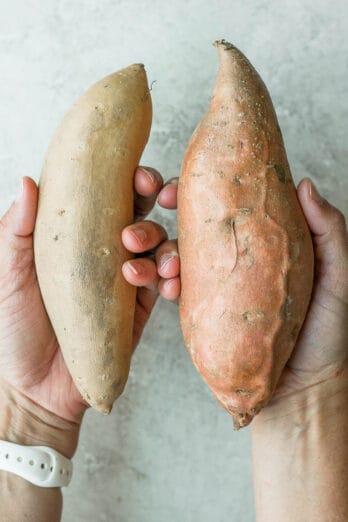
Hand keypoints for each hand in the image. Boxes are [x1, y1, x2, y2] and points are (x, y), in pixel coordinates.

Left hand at [0, 168, 173, 426]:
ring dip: (163, 243)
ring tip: (141, 264)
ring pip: (163, 243)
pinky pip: (169, 283)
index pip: (109, 195)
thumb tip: (27, 181)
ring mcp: (128, 277)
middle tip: (153, 198)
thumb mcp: (9, 274)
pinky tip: (167, 283)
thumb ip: (16, 231)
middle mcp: (107, 249)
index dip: (129, 178)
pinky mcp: (142, 305)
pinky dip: (175, 277)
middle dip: (155, 197)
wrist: (35, 385)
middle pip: (144, 210)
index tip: (137, 173)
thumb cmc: (14, 326)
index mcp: (78, 235)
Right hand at [154, 177, 347, 401]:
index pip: (227, 206)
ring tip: (164, 261)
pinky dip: (164, 283)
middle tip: (160, 204)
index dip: (203, 188)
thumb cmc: (328, 333)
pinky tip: (166, 285)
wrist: (304, 388)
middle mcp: (236, 260)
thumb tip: (304, 184)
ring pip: (176, 256)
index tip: (184, 182)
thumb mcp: (337, 277)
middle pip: (193, 226)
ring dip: (159, 250)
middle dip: (170, 210)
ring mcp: (216, 286)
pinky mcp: (203, 313)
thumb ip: (330, 232)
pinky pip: (177, 291)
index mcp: (262, 242)